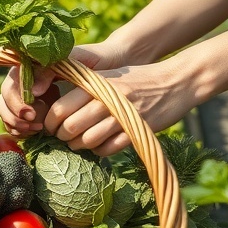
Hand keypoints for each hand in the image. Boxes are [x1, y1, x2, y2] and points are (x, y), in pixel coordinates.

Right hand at [0, 40, 125, 137]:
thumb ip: (51, 70)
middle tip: (34, 125)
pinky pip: (18, 121)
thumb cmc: (93, 59)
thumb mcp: (74, 61)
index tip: (31, 112)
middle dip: (14, 114)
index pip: (11, 82)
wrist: (111, 65)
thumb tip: (32, 90)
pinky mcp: (36, 109)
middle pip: (5, 98)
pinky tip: (34, 133)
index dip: (16, 100)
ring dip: (16, 123)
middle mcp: (27, 79)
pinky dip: (21, 129)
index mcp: (31, 64)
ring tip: (36, 130)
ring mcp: (30, 95)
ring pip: (7, 111)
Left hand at [44, 58, 193, 154]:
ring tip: (80, 144)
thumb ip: (86, 87)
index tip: (51, 127)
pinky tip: (100, 146)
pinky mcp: (137, 131)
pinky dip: (100, 151)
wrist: (177, 81)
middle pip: (71, 126)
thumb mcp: (110, 76)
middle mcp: (107, 99)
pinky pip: (109, 148)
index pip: (62, 107)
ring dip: (80, 146)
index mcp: (96, 84)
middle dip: (63, 136)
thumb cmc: (139, 78)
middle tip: (64, 138)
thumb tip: (59, 108)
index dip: (51, 122)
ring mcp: (123, 116)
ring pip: (89, 140)